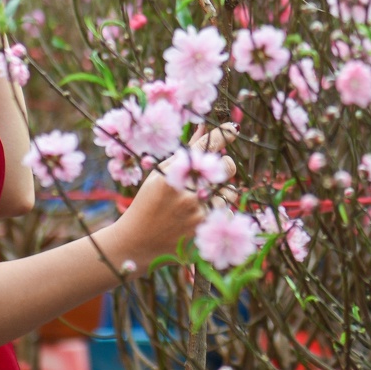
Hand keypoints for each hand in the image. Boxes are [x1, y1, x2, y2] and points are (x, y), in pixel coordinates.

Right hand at [115, 125, 233, 267]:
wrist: (136, 242)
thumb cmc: (148, 203)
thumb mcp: (159, 175)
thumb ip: (183, 153)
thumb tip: (203, 127)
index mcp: (172, 174)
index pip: (204, 148)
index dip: (222, 135)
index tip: (233, 128)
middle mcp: (186, 191)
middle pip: (225, 168)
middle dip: (225, 165)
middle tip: (218, 168)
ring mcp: (197, 212)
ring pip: (230, 191)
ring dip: (222, 191)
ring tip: (204, 197)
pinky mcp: (204, 230)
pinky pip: (227, 212)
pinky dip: (219, 210)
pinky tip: (202, 214)